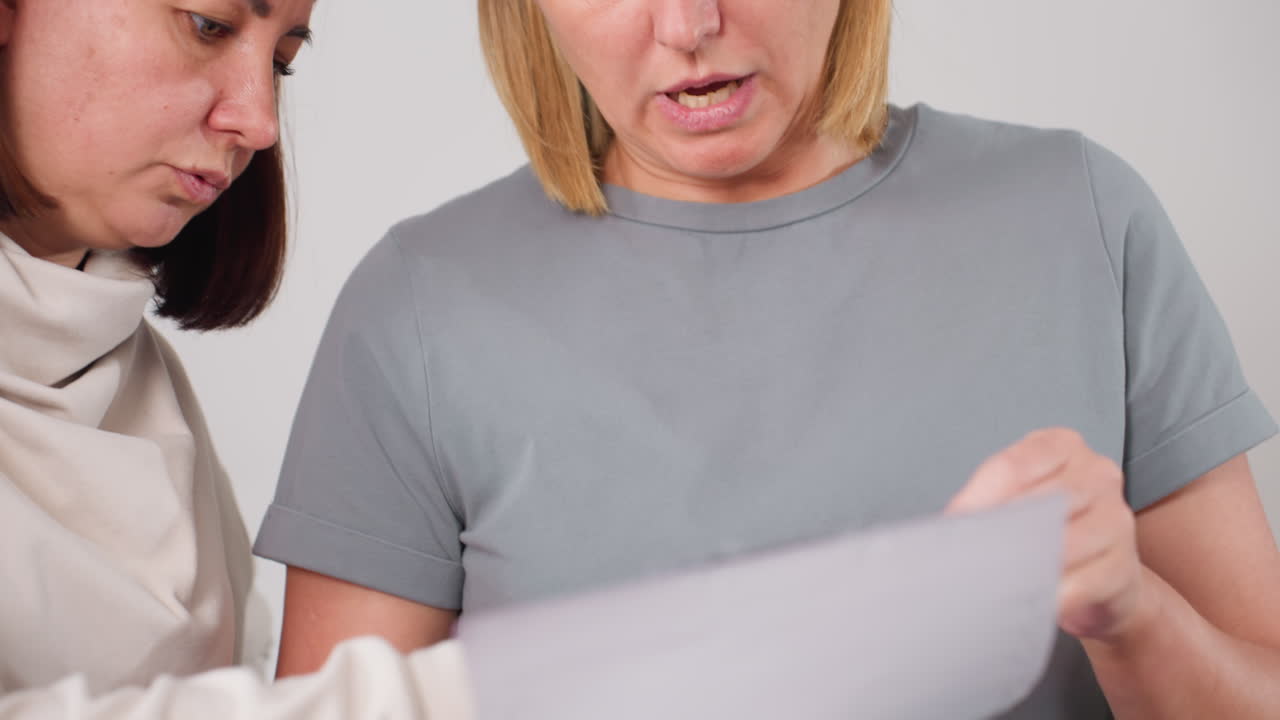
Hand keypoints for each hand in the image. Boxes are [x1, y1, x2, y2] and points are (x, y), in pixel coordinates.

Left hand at [947, 428, 1150, 640]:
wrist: (1107, 580)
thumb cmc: (1052, 531)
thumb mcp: (1019, 500)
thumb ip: (988, 501)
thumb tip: (949, 524)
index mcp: (1063, 446)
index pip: (1012, 467)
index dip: (978, 500)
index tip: (954, 526)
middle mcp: (1097, 473)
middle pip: (1036, 502)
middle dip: (997, 534)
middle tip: (970, 558)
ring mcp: (1117, 518)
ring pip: (1061, 544)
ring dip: (1023, 567)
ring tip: (997, 580)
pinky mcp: (1124, 566)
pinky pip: (1081, 583)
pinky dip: (1051, 596)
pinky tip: (1034, 601)